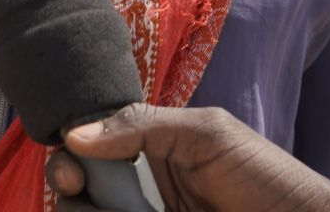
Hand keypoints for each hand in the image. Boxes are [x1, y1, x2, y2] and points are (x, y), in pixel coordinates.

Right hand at [46, 104, 329, 211]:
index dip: (69, 150)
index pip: (89, 142)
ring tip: (96, 210)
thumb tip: (76, 134)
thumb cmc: (266, 175)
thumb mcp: (206, 134)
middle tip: (73, 187)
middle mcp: (140, 186)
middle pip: (77, 185)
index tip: (69, 164)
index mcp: (149, 148)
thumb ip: (142, 126)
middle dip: (64, 183)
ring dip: (80, 209)